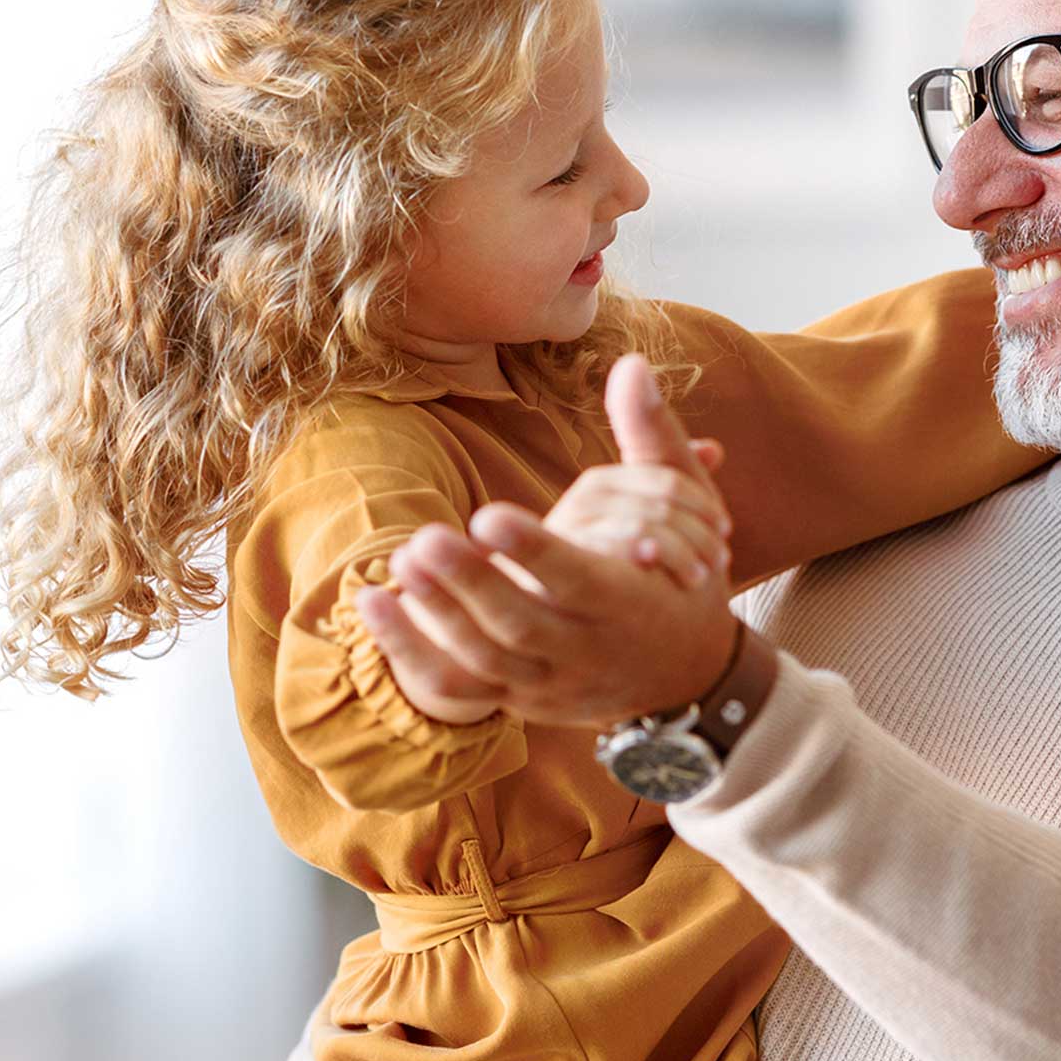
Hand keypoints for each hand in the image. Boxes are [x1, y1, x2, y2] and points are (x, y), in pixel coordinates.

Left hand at [357, 356, 739, 724]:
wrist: (685, 676)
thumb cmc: (683, 578)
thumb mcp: (688, 512)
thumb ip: (653, 437)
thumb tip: (632, 363)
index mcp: (630, 601)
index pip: (579, 582)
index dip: (534, 552)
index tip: (487, 515)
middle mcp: (588, 650)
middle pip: (521, 626)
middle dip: (471, 585)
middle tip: (423, 539)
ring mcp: (548, 681)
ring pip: (486, 662)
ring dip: (436, 616)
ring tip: (399, 559)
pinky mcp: (517, 698)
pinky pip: (458, 690)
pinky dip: (410, 654)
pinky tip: (372, 604)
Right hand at [543, 453, 731, 590]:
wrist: (571, 626)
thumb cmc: (617, 570)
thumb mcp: (651, 526)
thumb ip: (676, 488)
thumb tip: (714, 450)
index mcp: (605, 482)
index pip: (666, 479)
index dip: (703, 504)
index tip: (725, 529)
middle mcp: (584, 499)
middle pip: (658, 504)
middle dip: (697, 532)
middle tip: (720, 559)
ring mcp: (569, 531)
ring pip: (640, 527)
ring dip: (680, 552)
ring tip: (699, 577)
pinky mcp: (560, 564)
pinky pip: (609, 554)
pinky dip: (641, 560)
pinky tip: (658, 575)